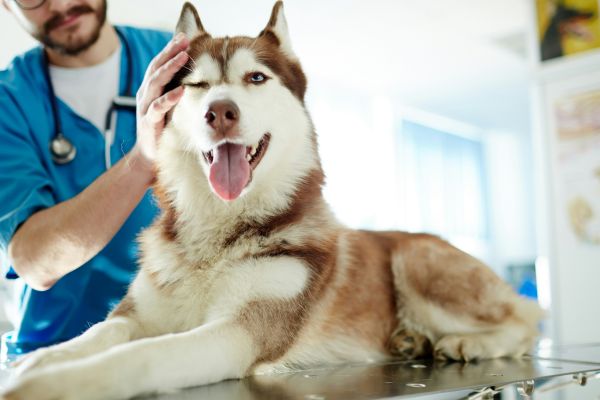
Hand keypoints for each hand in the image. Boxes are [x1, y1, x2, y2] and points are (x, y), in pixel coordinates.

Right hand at [131, 32, 189, 175]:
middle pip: (156, 67)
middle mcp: (146, 94)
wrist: (149, 155)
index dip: (170, 49)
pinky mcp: (149, 122)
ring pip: (156, 82)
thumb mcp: (169, 106)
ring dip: (170, 68)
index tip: (184, 37)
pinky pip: (158, 107)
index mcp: (151, 89)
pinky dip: (169, 97)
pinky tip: (181, 90)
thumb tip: (196, 77)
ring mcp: (146, 107)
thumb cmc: (163, 129)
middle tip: (184, 40)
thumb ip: (176, 91)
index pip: (159, 64)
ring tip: (183, 57)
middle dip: (170, 52)